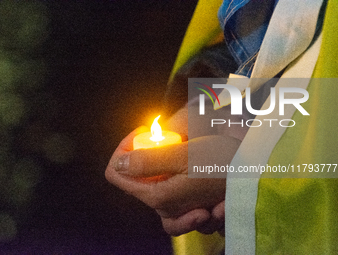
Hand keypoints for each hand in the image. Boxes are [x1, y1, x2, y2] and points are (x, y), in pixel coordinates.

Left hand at [105, 126, 240, 234]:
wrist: (257, 172)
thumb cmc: (222, 162)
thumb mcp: (184, 156)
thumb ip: (148, 161)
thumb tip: (118, 164)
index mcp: (158, 196)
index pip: (116, 174)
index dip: (123, 150)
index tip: (143, 134)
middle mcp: (165, 206)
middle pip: (134, 178)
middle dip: (143, 154)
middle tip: (162, 137)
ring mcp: (177, 207)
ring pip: (150, 183)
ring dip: (156, 164)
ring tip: (174, 150)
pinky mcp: (190, 203)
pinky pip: (168, 192)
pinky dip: (171, 177)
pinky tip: (181, 161)